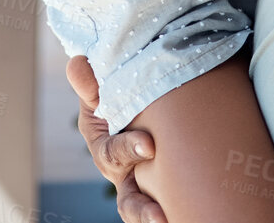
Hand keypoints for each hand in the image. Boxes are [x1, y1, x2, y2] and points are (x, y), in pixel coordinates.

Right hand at [66, 56, 165, 222]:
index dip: (128, 150)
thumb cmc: (119, 92)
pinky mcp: (166, 187)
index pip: (111, 153)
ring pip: (146, 210)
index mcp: (104, 145)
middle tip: (160, 213)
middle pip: (128, 200)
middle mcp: (123, 173)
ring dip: (153, 219)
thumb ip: (90, 79)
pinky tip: (196, 215)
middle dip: (141, 208)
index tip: (149, 145)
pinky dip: (180, 213)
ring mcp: (144, 183)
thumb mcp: (100, 86)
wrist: (144, 97)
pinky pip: (173, 205)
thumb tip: (77, 65)